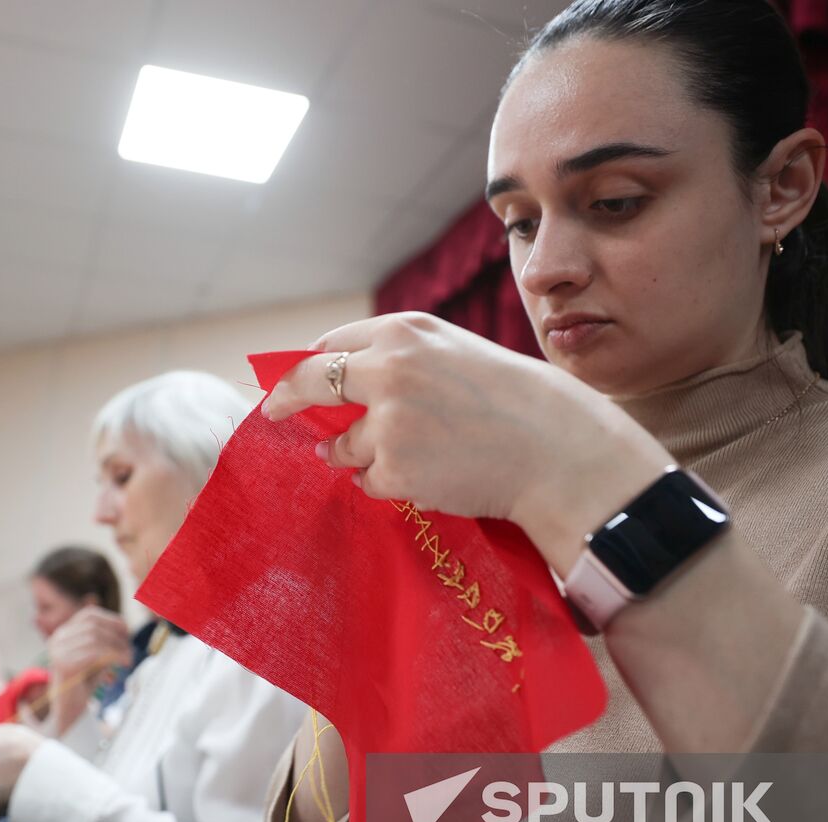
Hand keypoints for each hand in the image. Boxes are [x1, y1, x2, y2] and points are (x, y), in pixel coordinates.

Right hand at [46, 607, 132, 700]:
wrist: (67, 713)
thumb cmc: (83, 685)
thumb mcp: (97, 657)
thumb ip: (105, 642)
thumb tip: (125, 629)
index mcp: (63, 633)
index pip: (90, 615)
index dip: (112, 619)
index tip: (127, 632)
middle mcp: (57, 638)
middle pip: (94, 624)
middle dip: (117, 635)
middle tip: (130, 650)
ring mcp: (58, 650)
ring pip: (95, 637)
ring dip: (118, 646)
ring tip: (128, 658)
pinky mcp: (63, 664)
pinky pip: (94, 652)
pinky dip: (114, 655)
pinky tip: (124, 663)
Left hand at [261, 312, 671, 572]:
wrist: (555, 447)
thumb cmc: (510, 400)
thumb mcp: (452, 353)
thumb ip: (395, 358)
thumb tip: (330, 385)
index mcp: (404, 332)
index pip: (328, 346)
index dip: (301, 367)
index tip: (284, 382)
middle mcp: (389, 369)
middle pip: (310, 382)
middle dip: (285, 401)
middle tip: (272, 414)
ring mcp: (389, 420)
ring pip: (341, 445)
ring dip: (359, 454)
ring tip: (416, 453)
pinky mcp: (395, 467)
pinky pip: (368, 480)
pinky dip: (387, 483)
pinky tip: (428, 475)